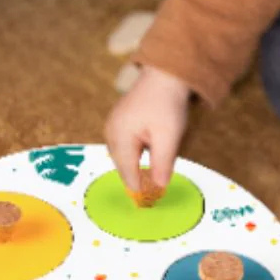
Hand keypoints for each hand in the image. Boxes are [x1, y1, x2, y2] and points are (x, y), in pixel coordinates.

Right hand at [104, 65, 191, 191]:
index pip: (127, 173)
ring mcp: (113, 127)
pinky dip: (136, 155)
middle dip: (137, 178)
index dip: (139, 189)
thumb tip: (158, 188)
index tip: (149, 204)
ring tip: (151, 176)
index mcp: (120, 138)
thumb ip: (162, 163)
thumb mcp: (168, 136)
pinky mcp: (119, 122)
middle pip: (124, 166)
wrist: (165, 75)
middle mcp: (111, 133)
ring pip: (124, 157)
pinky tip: (149, 155)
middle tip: (153, 194)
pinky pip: (126, 146)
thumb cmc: (167, 104)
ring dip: (137, 166)